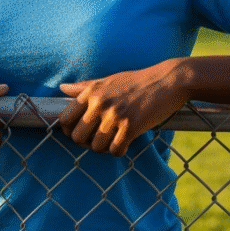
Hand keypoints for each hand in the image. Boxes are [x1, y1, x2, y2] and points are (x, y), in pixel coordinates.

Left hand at [58, 59, 190, 155]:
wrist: (167, 81)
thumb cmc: (136, 81)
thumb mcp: (108, 80)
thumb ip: (84, 88)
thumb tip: (62, 88)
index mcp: (91, 92)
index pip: (65, 119)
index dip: (69, 131)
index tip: (79, 133)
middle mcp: (99, 104)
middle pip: (77, 137)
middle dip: (86, 143)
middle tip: (97, 140)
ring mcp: (115, 115)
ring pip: (97, 147)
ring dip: (104, 148)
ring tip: (113, 140)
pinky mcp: (131, 126)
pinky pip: (116, 150)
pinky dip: (119, 150)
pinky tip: (125, 142)